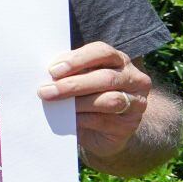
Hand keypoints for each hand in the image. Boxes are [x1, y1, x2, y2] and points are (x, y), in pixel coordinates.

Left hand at [38, 42, 150, 159]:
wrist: (103, 129)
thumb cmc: (86, 95)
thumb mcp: (80, 79)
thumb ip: (69, 73)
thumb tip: (47, 73)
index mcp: (119, 60)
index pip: (102, 52)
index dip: (78, 59)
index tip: (53, 70)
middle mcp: (134, 79)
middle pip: (106, 77)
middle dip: (73, 84)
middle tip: (46, 91)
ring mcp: (136, 103)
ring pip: (109, 100)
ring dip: (78, 103)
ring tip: (56, 105)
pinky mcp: (129, 125)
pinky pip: (104, 120)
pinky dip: (82, 119)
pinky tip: (68, 119)